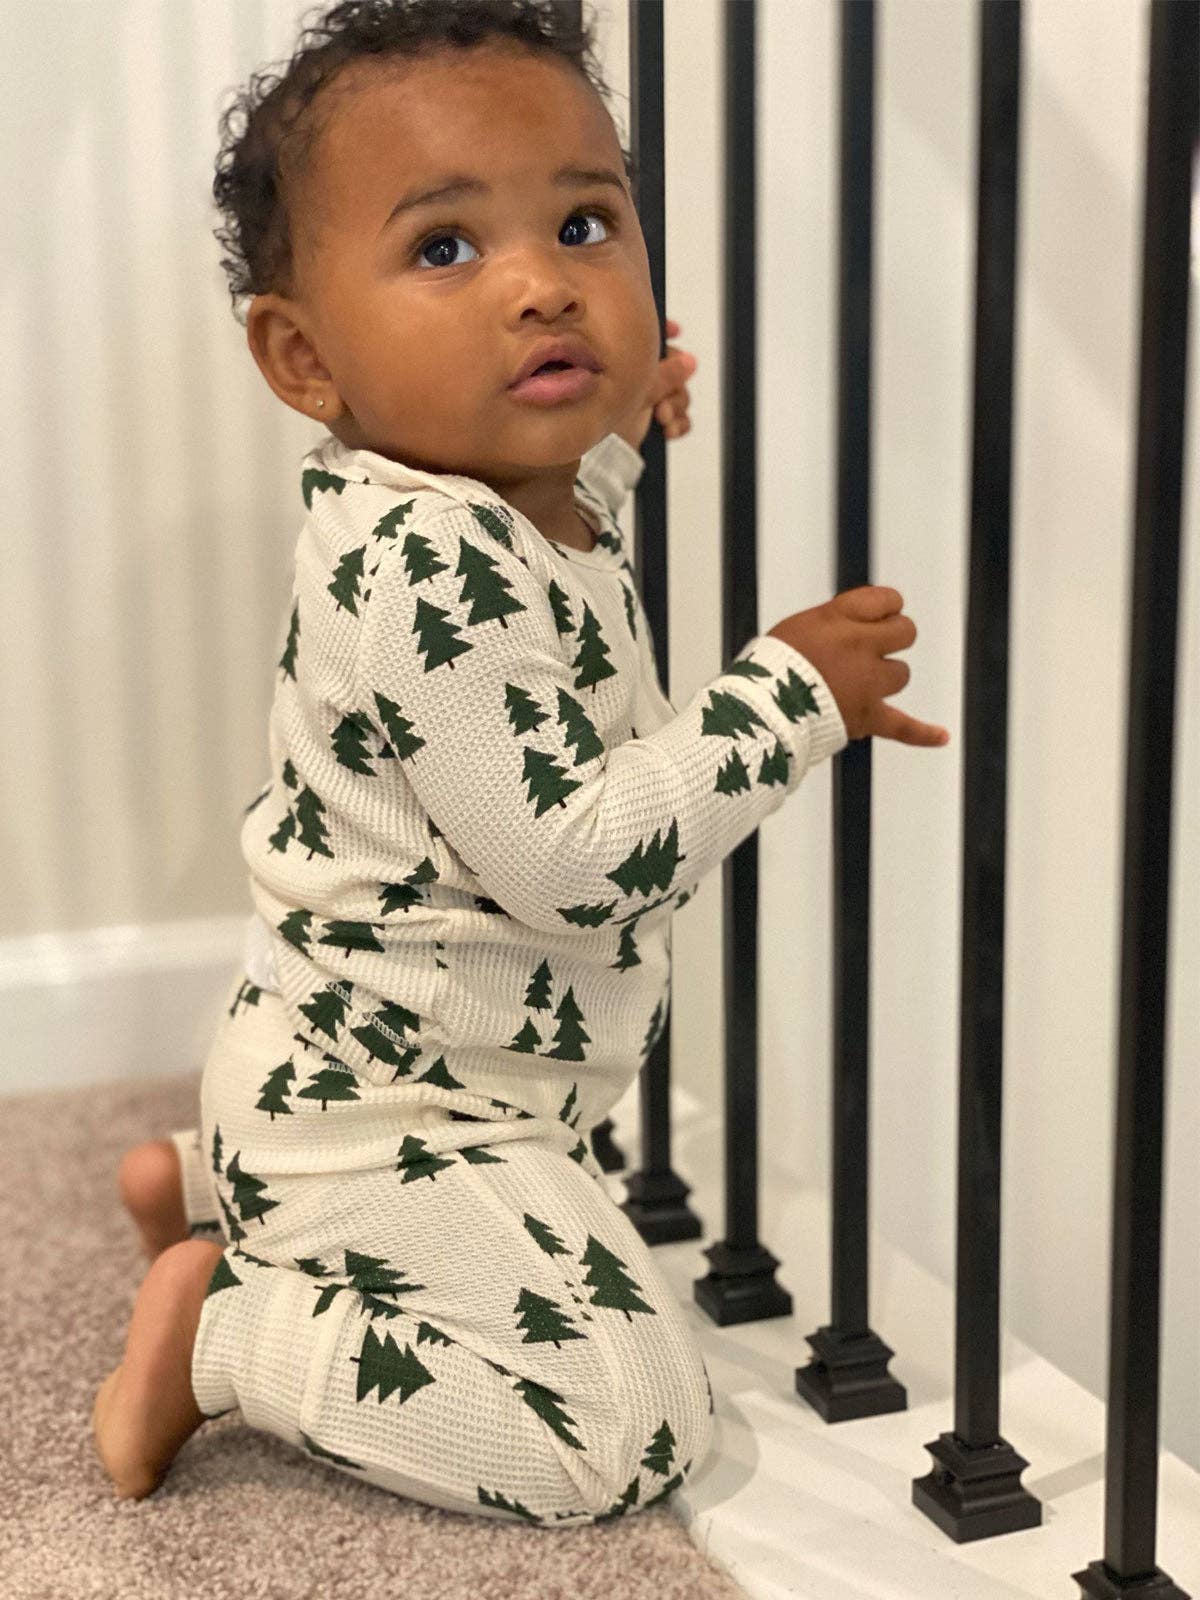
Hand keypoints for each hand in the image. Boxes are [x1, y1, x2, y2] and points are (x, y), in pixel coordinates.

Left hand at [613, 317, 696, 449]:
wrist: (600, 466)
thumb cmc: (606, 427)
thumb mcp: (635, 395)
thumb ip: (663, 376)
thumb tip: (690, 361)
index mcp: (625, 368)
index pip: (647, 342)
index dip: (663, 333)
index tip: (675, 331)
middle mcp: (636, 381)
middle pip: (672, 368)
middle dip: (674, 385)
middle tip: (663, 402)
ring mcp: (645, 402)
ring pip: (679, 394)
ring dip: (676, 406)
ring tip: (663, 419)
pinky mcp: (652, 424)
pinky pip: (680, 418)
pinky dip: (679, 424)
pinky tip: (669, 431)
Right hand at [768, 586, 949, 747]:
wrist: (760, 711)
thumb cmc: (769, 669)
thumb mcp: (796, 628)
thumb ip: (832, 622)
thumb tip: (862, 624)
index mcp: (837, 617)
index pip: (886, 599)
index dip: (884, 608)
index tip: (874, 617)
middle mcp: (859, 645)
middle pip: (904, 632)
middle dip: (892, 637)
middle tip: (870, 648)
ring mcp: (867, 683)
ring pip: (901, 674)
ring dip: (885, 678)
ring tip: (858, 685)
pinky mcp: (867, 717)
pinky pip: (903, 727)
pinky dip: (922, 734)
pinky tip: (942, 737)